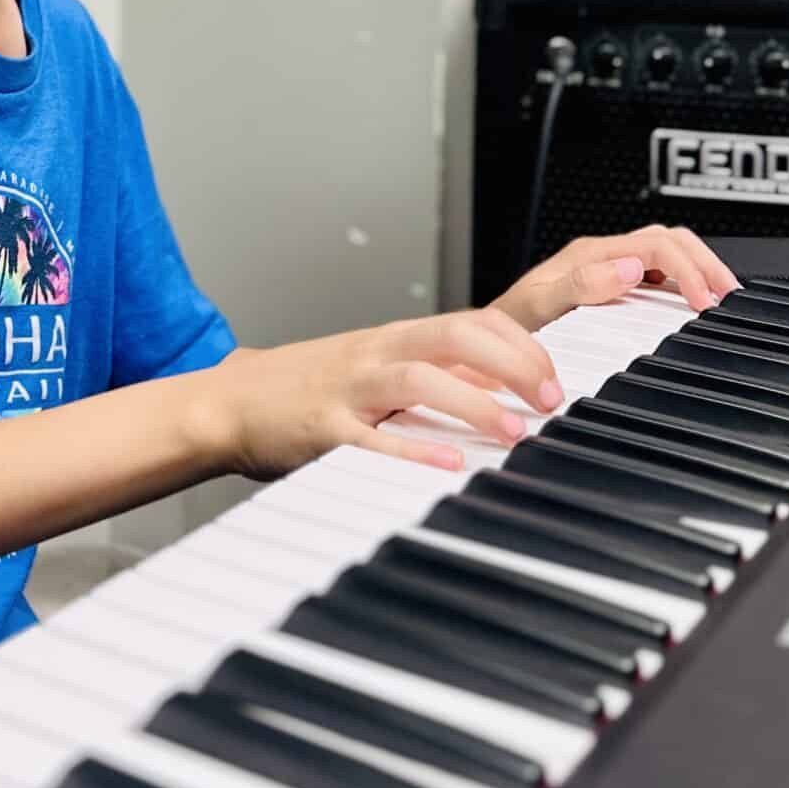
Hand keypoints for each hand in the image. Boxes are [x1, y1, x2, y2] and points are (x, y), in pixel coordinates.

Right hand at [208, 307, 564, 481]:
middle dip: (512, 363)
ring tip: (515, 432)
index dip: (521, 345)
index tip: (556, 380)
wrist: (232, 401)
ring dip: (473, 402)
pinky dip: (413, 452)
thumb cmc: (312, 389)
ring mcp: (348, 388)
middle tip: (549, 401)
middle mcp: (377, 353)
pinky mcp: (321, 428)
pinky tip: (449, 467)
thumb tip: (504, 387)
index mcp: (395, 339)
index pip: (472, 321)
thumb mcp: (378, 371)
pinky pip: (370, 439)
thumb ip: (436, 376)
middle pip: (454, 336)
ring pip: (418, 378)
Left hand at [491, 224, 740, 330]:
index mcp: (589, 256)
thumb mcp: (538, 305)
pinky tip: (693, 303)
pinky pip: (655, 274)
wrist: (491, 343)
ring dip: (698, 269)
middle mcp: (601, 258)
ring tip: (721, 298)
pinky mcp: (611, 286)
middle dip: (706, 263)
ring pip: (666, 253)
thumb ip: (579, 285)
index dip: (688, 268)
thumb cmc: (511, 326)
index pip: (655, 245)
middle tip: (729, 296)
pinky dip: (683, 282)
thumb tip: (627, 269)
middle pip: (669, 240)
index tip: (705, 301)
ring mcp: (607, 270)